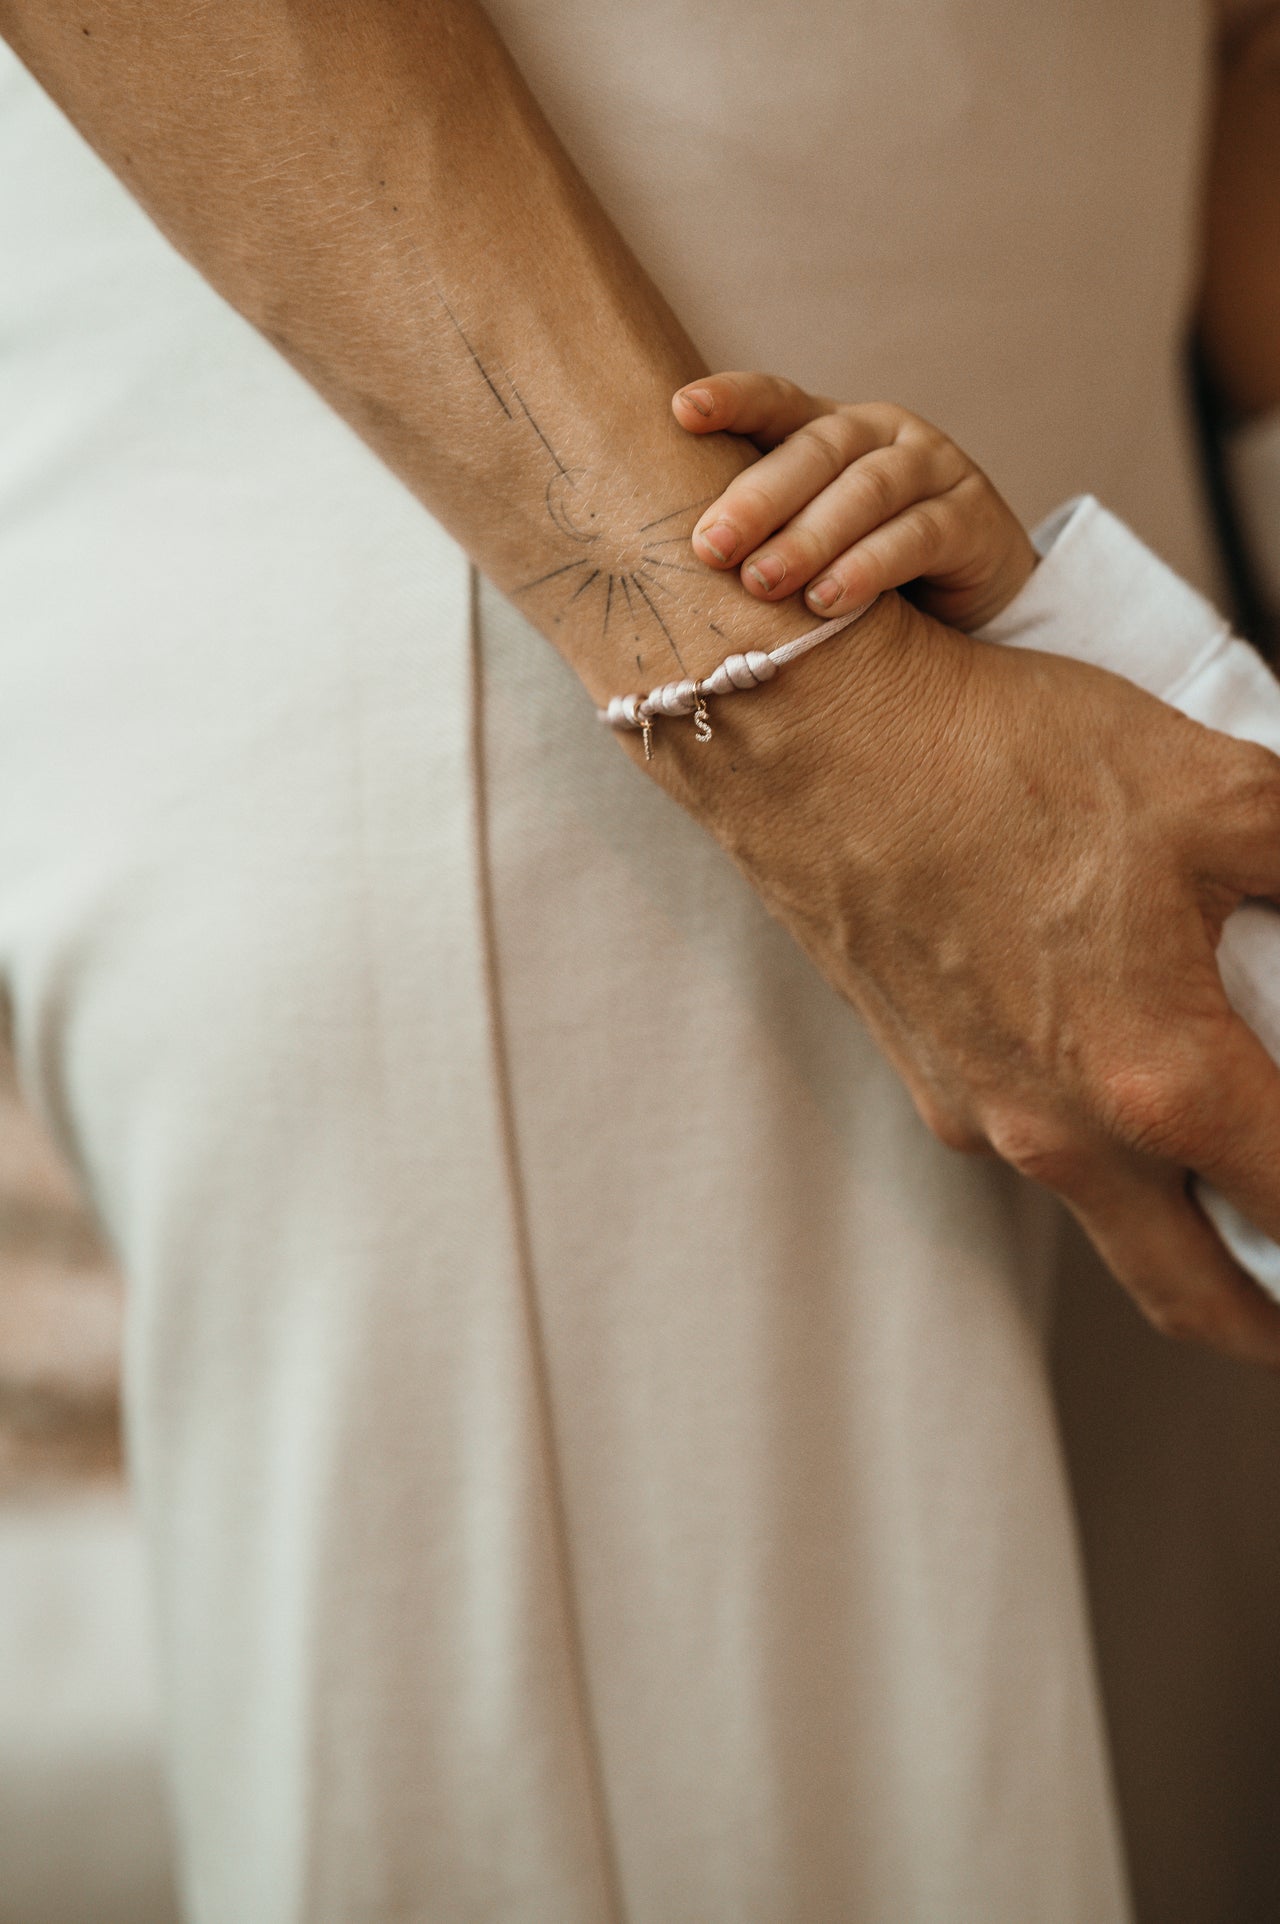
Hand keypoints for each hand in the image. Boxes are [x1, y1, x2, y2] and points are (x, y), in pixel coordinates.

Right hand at [642, 584, 1279, 1367]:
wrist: (814, 738)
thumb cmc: (998, 759)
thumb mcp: (1217, 792)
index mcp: (1158, 1079)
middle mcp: (1064, 1132)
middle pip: (1195, 1295)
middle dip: (1269, 1320)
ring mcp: (983, 1117)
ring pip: (1110, 1218)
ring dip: (1182, 1223)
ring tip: (1229, 1158)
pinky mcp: (929, 1080)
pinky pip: (1035, 1142)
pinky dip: (1098, 1139)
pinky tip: (1111, 1052)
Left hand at [671, 372, 1036, 630]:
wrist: (970, 607)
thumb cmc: (863, 575)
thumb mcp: (808, 546)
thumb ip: (758, 538)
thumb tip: (667, 565)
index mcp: (828, 431)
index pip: (776, 401)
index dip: (732, 400)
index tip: (682, 409)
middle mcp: (880, 435)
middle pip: (816, 449)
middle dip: (758, 499)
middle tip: (710, 547)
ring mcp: (932, 468)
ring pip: (867, 491)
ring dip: (810, 537)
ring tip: (764, 583)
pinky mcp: (972, 516)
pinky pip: (917, 535)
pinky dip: (870, 568)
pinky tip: (829, 602)